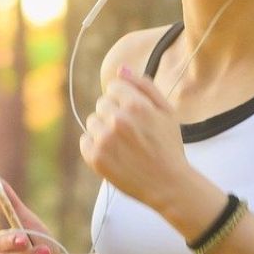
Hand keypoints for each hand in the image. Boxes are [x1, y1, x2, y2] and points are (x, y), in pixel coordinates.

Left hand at [79, 65, 190, 208]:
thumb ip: (144, 86)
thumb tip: (121, 69)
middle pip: (102, 104)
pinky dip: (95, 146)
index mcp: (135, 105)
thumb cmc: (168, 146)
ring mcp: (104, 140)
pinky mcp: (95, 158)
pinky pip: (85, 141)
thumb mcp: (166, 111)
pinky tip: (114, 154)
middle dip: (114, 114)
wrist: (168, 184)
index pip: (113, 87)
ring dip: (104, 130)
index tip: (134, 115)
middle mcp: (117, 120)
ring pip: (92, 121)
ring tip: (124, 145)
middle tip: (132, 133)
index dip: (124, 100)